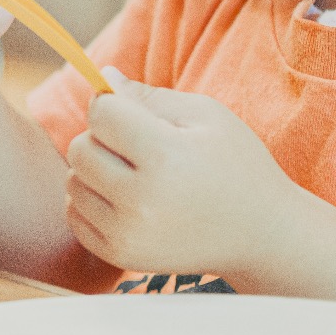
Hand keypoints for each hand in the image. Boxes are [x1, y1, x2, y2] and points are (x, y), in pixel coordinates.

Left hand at [63, 69, 303, 276]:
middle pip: (79, 149)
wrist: (262, 235)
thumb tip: (102, 78)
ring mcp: (129, 234)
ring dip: (95, 171)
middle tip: (137, 145)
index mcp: (166, 157)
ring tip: (135, 174)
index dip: (113, 105)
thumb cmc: (236, 165)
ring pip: (73, 182)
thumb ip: (148, 96)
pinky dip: (92, 202)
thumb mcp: (206, 116)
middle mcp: (142, 201)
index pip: (101, 114)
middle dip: (101, 138)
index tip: (134, 113)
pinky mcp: (121, 256)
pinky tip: (127, 199)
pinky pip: (75, 215)